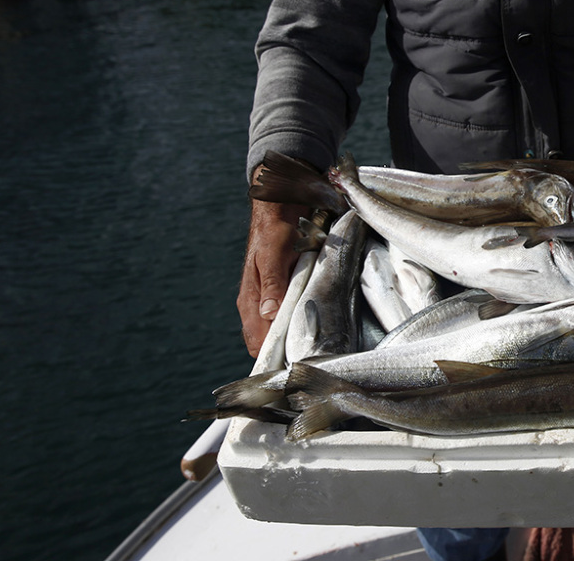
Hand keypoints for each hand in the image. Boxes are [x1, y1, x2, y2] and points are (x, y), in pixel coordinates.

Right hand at [236, 190, 310, 356]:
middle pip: (271, 343)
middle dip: (289, 353)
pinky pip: (294, 315)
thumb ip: (272, 283)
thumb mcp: (274, 253)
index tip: (295, 368)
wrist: (281, 206)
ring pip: (283, 331)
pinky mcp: (287, 292)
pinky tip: (322, 325)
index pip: (258, 342)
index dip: (274, 358)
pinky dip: (304, 322)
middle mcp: (260, 305)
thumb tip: (268, 314)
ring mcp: (273, 300)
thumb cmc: (274, 228)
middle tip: (315, 360)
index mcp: (251, 300)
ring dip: (299, 338)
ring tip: (322, 347)